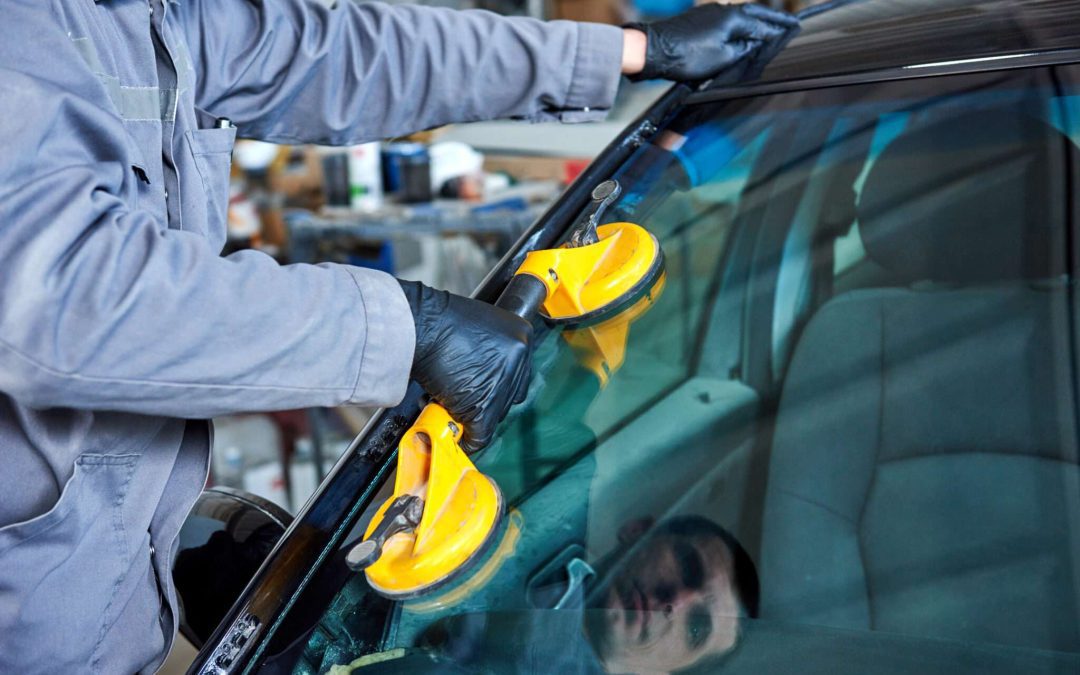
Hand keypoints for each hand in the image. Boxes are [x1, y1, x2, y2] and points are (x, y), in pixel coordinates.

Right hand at [398, 280, 531, 452]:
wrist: (420, 326)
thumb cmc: (439, 323)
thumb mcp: (479, 326)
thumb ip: (490, 350)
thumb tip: (485, 372)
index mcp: (522, 336)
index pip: (519, 373)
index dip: (498, 384)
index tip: (486, 388)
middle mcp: (519, 357)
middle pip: (509, 396)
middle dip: (487, 400)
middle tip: (466, 398)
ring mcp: (504, 382)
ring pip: (495, 415)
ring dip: (474, 415)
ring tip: (454, 406)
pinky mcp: (486, 404)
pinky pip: (481, 433)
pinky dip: (468, 438)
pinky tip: (458, 435)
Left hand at [624, 3, 798, 82]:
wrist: (654, 50)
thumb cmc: (686, 56)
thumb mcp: (722, 59)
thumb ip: (743, 49)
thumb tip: (754, 42)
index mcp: (734, 18)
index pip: (764, 25)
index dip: (780, 29)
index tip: (794, 29)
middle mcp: (724, 10)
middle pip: (755, 13)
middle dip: (772, 19)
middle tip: (788, 23)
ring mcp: (710, 12)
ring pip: (741, 15)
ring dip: (755, 21)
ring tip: (768, 28)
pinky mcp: (698, 18)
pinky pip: (726, 19)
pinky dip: (739, 25)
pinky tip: (741, 32)